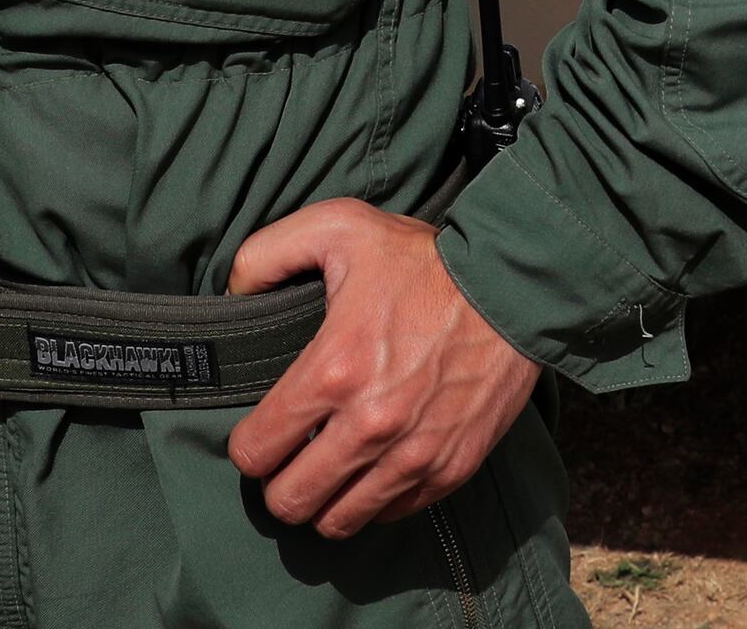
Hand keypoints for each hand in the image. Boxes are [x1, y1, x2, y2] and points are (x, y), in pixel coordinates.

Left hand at [225, 199, 541, 539]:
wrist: (514, 288)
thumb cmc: (425, 260)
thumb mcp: (338, 226)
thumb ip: (265, 254)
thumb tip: (232, 294)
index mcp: (333, 370)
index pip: (255, 452)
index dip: (248, 446)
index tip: (261, 433)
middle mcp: (370, 425)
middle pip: (290, 501)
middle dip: (279, 484)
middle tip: (289, 460)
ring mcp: (413, 454)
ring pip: (338, 521)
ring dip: (324, 501)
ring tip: (328, 473)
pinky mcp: (449, 468)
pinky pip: (391, 514)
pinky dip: (375, 500)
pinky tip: (373, 467)